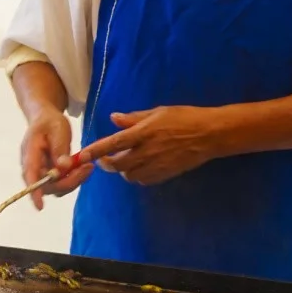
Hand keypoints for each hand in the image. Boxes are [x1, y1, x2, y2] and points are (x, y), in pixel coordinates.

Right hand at [21, 107, 93, 208]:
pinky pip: (63, 183)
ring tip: (88, 165)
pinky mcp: (51, 175)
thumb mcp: (57, 128)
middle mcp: (33, 167)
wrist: (45, 119)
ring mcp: (42, 173)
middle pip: (47, 186)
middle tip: (88, 167)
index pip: (30, 176)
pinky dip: (75, 178)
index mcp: (30, 154)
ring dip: (74, 180)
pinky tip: (84, 167)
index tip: (40, 206)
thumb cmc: (49, 121)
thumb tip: (63, 168)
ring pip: (57, 187)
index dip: (34, 192)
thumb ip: (60, 148)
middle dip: (69, 181)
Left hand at [79, 106, 220, 185]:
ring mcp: (155, 165)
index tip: (82, 154)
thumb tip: (113, 118)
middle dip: (106, 163)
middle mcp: (147, 151)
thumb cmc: (184, 118)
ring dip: (122, 170)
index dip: (96, 150)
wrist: (209, 135)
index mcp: (144, 132)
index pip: (113, 143)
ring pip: (128, 175)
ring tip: (124, 161)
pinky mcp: (164, 175)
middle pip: (117, 165)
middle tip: (103, 159)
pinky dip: (136, 176)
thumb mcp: (158, 112)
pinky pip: (143, 180)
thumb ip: (134, 118)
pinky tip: (140, 167)